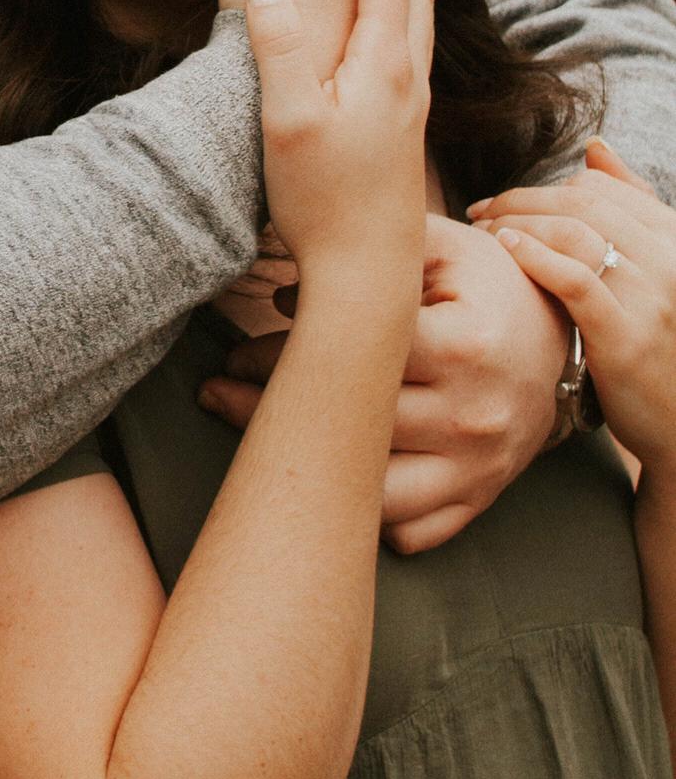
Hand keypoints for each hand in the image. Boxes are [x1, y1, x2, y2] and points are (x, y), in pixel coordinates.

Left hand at [200, 212, 569, 553]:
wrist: (564, 337)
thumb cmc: (486, 282)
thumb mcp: (443, 246)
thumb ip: (372, 255)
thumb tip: (284, 295)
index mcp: (463, 346)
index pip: (353, 361)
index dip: (283, 355)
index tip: (237, 349)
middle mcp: (472, 415)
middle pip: (351, 428)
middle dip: (268, 413)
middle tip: (214, 392)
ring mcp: (478, 466)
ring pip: (373, 495)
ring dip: (304, 479)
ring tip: (247, 450)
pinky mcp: (479, 497)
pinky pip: (413, 533)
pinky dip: (366, 522)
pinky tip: (323, 492)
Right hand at [240, 0, 437, 279]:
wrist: (368, 275)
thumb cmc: (322, 202)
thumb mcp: (287, 121)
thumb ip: (276, 46)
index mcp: (381, 63)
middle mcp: (407, 74)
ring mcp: (411, 101)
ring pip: (420, 10)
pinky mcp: (404, 125)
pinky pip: (414, 39)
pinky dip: (412, 1)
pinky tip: (402, 14)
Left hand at [471, 141, 675, 483]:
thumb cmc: (659, 347)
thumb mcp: (654, 272)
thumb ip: (630, 210)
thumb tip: (595, 149)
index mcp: (674, 239)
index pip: (600, 188)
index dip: (543, 187)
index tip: (502, 201)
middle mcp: (669, 260)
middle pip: (582, 203)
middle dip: (522, 201)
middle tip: (479, 212)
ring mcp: (652, 297)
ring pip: (576, 231)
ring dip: (519, 223)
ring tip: (483, 232)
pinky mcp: (627, 336)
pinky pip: (576, 279)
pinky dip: (535, 256)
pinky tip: (504, 249)